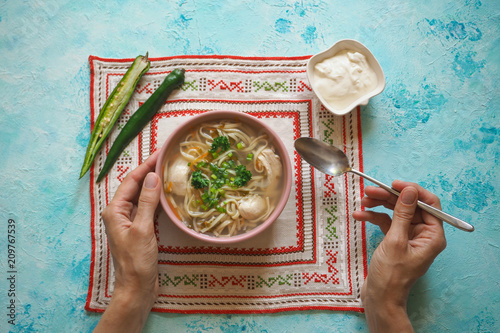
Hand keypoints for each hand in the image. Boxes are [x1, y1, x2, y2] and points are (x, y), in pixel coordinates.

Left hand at [94, 152, 160, 332]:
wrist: (137, 288)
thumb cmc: (136, 261)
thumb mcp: (143, 229)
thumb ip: (147, 202)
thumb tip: (152, 176)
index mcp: (115, 211)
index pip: (131, 181)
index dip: (146, 165)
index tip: (161, 153)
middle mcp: (120, 213)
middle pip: (136, 186)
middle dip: (150, 171)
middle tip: (168, 158)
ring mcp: (130, 221)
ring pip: (142, 196)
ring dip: (154, 184)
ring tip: (169, 170)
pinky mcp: (140, 229)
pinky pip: (148, 207)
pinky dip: (157, 198)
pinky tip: (167, 193)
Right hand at [353, 180, 446, 332]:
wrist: (380, 298)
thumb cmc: (391, 275)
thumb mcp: (395, 241)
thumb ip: (403, 213)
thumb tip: (409, 190)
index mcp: (432, 235)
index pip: (428, 203)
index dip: (411, 191)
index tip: (393, 184)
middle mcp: (423, 234)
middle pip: (409, 205)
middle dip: (389, 197)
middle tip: (370, 190)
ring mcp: (409, 237)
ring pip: (396, 212)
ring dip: (379, 205)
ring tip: (363, 200)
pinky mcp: (395, 240)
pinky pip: (387, 222)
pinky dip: (374, 217)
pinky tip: (360, 215)